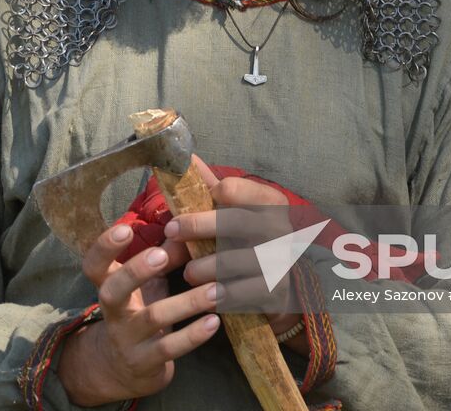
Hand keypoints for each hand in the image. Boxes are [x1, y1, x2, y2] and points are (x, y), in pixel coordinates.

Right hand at [56, 222, 219, 404]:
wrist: (124, 369)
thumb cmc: (140, 311)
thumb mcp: (148, 282)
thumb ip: (165, 255)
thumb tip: (188, 228)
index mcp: (108, 286)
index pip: (93, 265)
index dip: (104, 247)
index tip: (125, 228)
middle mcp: (113, 313)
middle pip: (113, 291)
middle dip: (135, 272)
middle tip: (161, 255)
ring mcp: (126, 339)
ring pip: (153, 318)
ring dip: (187, 302)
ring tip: (217, 289)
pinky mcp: (144, 363)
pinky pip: (168, 348)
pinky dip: (193, 335)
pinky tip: (214, 321)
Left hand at [164, 163, 301, 337]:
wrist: (278, 285)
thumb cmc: (245, 241)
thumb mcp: (231, 211)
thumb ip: (209, 188)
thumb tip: (186, 157)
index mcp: (270, 201)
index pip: (235, 188)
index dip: (209, 194)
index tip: (187, 204)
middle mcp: (279, 227)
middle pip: (235, 221)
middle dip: (197, 225)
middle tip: (171, 232)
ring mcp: (280, 259)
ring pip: (235, 260)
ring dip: (204, 266)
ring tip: (187, 273)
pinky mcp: (276, 290)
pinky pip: (242, 292)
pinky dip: (220, 293)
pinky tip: (207, 294)